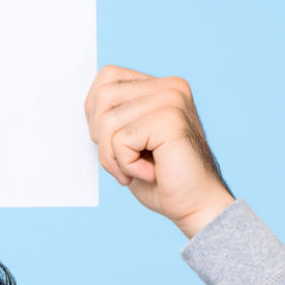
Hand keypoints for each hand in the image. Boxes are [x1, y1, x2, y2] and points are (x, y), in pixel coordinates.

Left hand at [84, 65, 234, 237]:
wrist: (197, 206)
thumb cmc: (163, 178)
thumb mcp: (129, 140)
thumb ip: (113, 115)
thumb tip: (87, 105)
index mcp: (161, 86)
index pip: (106, 78)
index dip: (96, 113)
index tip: (114, 143)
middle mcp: (169, 87)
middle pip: (103, 97)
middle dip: (102, 138)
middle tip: (124, 162)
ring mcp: (172, 99)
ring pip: (108, 120)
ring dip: (113, 156)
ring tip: (137, 170)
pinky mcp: (170, 119)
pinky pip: (121, 140)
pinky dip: (127, 165)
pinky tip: (151, 173)